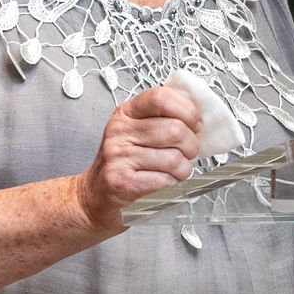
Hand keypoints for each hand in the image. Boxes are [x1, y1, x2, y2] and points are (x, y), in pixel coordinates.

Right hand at [75, 86, 201, 232]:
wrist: (94, 195)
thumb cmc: (123, 162)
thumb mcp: (137, 131)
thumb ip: (164, 117)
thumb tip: (200, 110)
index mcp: (126, 112)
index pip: (161, 97)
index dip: (187, 110)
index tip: (196, 123)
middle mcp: (120, 131)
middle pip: (175, 129)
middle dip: (192, 145)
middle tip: (188, 152)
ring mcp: (119, 157)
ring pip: (174, 158)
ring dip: (184, 169)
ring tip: (175, 170)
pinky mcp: (121, 182)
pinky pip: (165, 180)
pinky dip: (172, 183)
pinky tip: (163, 182)